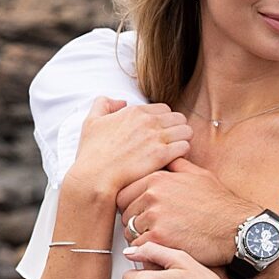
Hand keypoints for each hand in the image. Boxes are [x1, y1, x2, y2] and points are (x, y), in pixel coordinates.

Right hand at [64, 99, 190, 199]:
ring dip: (183, 140)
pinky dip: (182, 153)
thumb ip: (104, 104)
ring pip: (187, 131)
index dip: (164, 121)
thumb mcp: (91, 121)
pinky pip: (186, 147)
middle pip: (179, 118)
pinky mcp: (162, 155)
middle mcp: (148, 121)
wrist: (94, 177)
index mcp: (135, 111)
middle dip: (177, 129)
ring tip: (174, 152)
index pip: (165, 109)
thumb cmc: (92, 153)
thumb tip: (121, 102)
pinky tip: (173, 161)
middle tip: (170, 143)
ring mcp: (156, 138)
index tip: (160, 133)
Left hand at [117, 159, 252, 267]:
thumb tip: (168, 156)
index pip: (124, 193)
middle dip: (135, 222)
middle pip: (125, 213)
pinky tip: (162, 250)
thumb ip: (177, 165)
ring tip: (159, 241)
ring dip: (141, 238)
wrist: (238, 228)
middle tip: (150, 229)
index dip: (131, 205)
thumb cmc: (222, 205)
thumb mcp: (200, 175)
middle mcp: (153, 195)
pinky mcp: (159, 238)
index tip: (141, 213)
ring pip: (130, 231)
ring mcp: (154, 217)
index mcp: (158, 179)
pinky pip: (139, 247)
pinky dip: (147, 251)